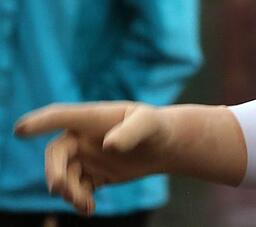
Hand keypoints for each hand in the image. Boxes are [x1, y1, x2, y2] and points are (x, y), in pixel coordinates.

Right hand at [14, 102, 173, 215]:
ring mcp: (85, 157)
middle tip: (59, 188)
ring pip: (64, 175)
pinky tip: (89, 209)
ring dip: (68, 190)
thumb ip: (129, 133)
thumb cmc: (154, 126)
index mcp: (91, 118)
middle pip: (56, 154)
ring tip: (84, 203)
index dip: (40, 122)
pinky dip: (79, 200)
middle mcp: (82, 137)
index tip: (20, 129)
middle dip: (54, 171)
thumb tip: (108, 146)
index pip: (60, 117)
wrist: (164, 144)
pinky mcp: (92, 175)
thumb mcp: (147, 124)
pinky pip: (78, 189)